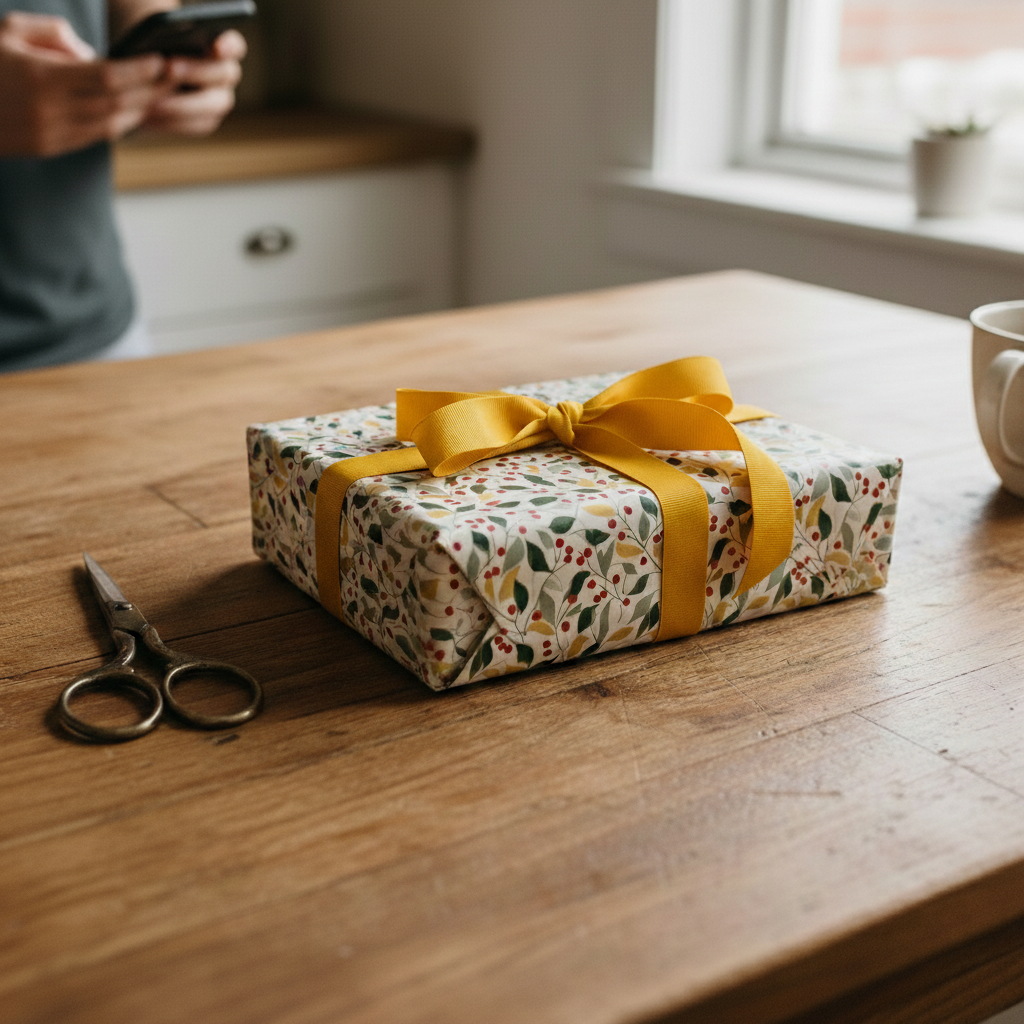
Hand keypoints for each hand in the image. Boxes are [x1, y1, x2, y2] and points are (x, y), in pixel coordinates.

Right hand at [0, 12, 166, 156]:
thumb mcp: (7, 30)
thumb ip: (53, 34)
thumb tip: (91, 53)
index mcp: (40, 79)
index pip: (107, 77)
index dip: (140, 70)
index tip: (162, 59)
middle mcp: (49, 112)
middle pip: (118, 105)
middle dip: (151, 90)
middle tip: (175, 75)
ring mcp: (49, 135)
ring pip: (110, 126)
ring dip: (140, 110)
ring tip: (161, 92)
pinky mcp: (47, 148)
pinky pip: (93, 137)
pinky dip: (117, 123)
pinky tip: (132, 110)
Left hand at [140, 29, 244, 135]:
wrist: (130, 73)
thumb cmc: (144, 42)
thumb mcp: (147, 33)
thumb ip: (161, 33)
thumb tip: (170, 44)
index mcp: (220, 43)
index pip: (234, 45)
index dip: (229, 46)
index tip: (216, 46)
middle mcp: (225, 72)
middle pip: (226, 73)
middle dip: (198, 71)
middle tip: (169, 67)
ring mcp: (218, 98)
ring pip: (217, 104)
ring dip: (186, 102)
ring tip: (155, 99)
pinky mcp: (205, 119)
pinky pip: (199, 124)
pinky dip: (176, 120)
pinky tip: (151, 115)